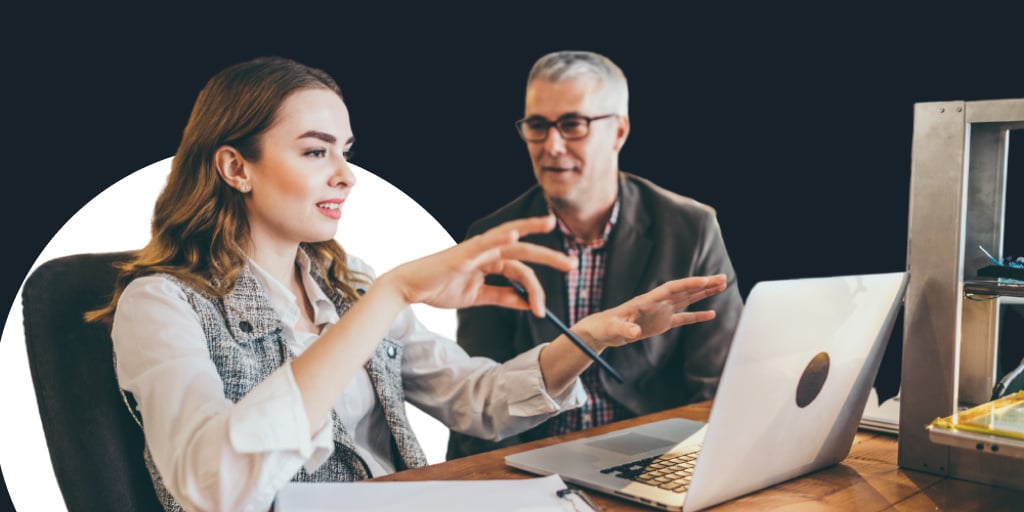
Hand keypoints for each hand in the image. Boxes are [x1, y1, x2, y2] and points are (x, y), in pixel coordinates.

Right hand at [379, 215, 573, 315]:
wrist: (410, 289)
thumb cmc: (440, 288)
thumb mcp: (477, 297)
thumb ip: (502, 297)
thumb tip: (526, 303)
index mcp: (490, 261)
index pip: (521, 271)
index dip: (535, 290)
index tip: (543, 310)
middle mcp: (486, 251)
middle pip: (524, 251)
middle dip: (549, 257)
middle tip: (573, 265)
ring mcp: (475, 249)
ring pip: (509, 240)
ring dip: (532, 233)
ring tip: (550, 227)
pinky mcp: (462, 253)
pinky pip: (485, 243)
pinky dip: (500, 237)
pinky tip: (515, 233)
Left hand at [573, 274, 728, 350]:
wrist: (602, 330)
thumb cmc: (605, 327)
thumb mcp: (613, 328)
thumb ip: (624, 328)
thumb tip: (634, 332)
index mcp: (647, 300)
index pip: (672, 289)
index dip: (688, 284)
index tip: (705, 280)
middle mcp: (657, 302)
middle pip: (684, 290)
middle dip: (703, 283)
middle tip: (723, 278)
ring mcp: (661, 311)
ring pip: (687, 299)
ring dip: (704, 293)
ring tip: (722, 285)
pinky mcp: (662, 322)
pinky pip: (683, 318)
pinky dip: (697, 315)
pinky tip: (711, 314)